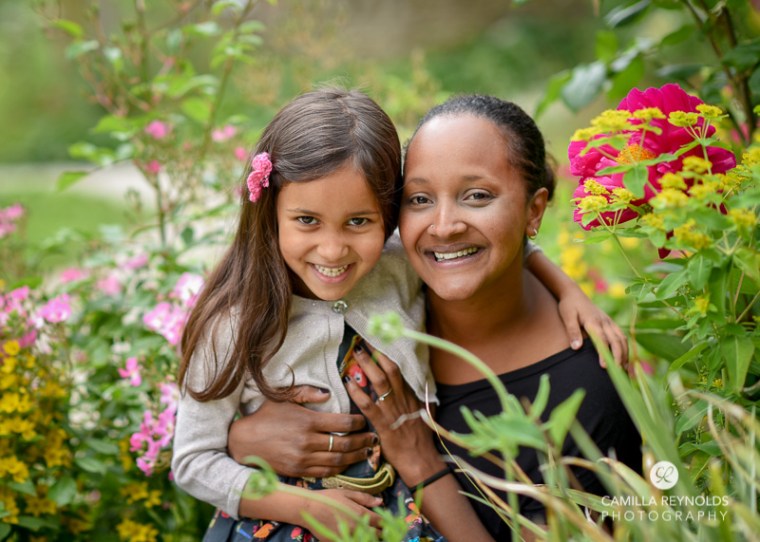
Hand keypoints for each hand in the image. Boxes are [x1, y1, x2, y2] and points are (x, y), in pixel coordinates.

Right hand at [228, 386, 375, 477]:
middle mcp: (308, 442)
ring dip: (356, 457)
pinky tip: (348, 464)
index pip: (343, 424)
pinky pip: (325, 472)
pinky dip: (340, 469)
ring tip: (367, 452)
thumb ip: (306, 393)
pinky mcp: (298, 471)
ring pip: (338, 462)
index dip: (358, 423)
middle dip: (363, 441)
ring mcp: (303, 459)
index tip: (364, 421)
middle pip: (345, 445)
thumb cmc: (265, 416)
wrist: (243, 441)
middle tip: (374, 438)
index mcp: (307, 421)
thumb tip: (328, 393)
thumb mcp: (283, 397)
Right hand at [301, 489, 381, 535]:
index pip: (381, 523)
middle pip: (376, 535)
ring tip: (368, 534)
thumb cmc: (328, 498)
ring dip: (369, 538)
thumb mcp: (347, 493)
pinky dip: (356, 540)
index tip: (389, 523)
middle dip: (381, 533)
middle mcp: (356, 528)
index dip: (387, 524)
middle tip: (381, 531)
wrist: (308, 508)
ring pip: (365, 541)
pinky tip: (355, 536)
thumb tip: (381, 501)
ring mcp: (347, 537)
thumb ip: (365, 498)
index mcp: (360, 514)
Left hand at [344, 343, 447, 485]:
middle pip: (389, 370)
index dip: (385, 356)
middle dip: (375, 354)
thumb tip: (420, 388)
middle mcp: (402, 399)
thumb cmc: (421, 439)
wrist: (421, 460)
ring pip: (379, 382)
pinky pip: (368, 405)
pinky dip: (357, 392)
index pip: (398, 370)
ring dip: (366, 366)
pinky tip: (348, 383)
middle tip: (362, 342)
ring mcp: (392, 411)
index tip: (376, 343)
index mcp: (411, 396)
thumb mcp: (425, 415)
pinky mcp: (383, 424)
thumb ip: (420, 400)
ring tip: (355, 354)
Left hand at [557, 289, 628, 367]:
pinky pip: (621, 336)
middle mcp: (604, 322)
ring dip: (624, 354)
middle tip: (618, 372)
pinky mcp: (610, 323)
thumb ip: (572, 331)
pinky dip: (625, 348)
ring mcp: (609, 322)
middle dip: (619, 357)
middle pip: (616, 341)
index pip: (602, 340)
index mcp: (593, 321)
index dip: (604, 353)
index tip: (604, 366)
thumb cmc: (569, 306)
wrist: (574, 293)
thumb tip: (576, 348)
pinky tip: (624, 359)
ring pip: (622, 339)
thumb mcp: (567, 316)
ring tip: (624, 370)